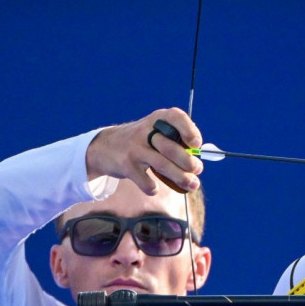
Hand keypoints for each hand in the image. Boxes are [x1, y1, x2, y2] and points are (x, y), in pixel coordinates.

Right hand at [85, 108, 203, 193]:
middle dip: (188, 162)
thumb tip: (198, 163)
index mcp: (157, 119)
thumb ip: (176, 143)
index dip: (189, 130)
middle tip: (198, 170)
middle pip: (171, 147)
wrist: (106, 147)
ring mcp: (135, 148)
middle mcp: (145, 130)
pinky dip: (153, 187)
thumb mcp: (156, 132)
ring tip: (192, 184)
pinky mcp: (126, 165)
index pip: (176, 117)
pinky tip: (155, 188)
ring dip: (180, 177)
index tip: (196, 145)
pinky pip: (145, 181)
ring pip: (162, 165)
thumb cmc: (142, 142)